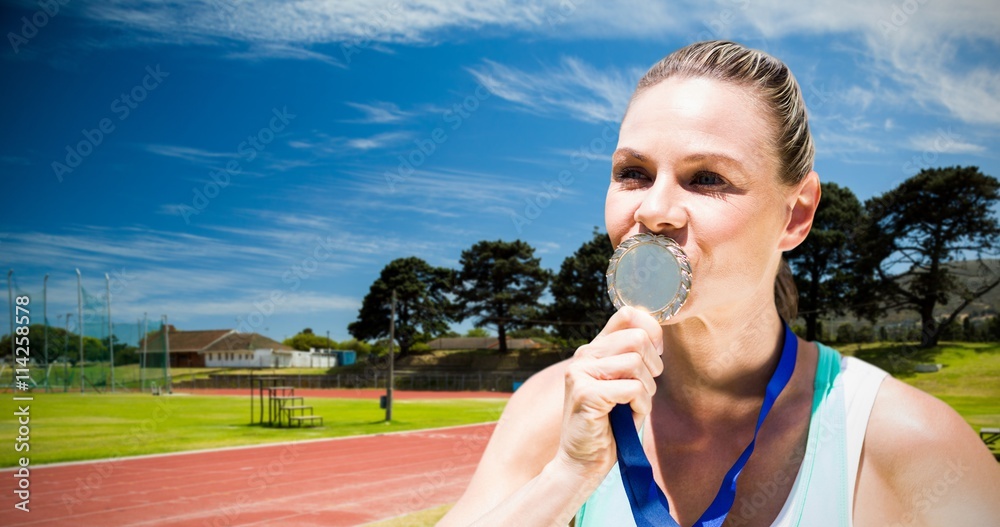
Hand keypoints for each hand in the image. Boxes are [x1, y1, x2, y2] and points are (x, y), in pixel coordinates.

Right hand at [556, 306, 663, 478]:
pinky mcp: (585, 393)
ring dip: (647, 390)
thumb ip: (632, 357)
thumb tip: (656, 334)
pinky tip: (629, 415)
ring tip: (634, 405)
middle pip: (637, 338)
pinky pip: (633, 388)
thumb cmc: (610, 426)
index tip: (656, 354)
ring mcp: (581, 373)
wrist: (584, 462)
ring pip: (637, 363)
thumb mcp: (623, 384)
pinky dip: (640, 406)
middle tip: (646, 388)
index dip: (651, 330)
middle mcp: (584, 355)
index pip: (626, 315)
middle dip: (653, 366)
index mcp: (594, 349)